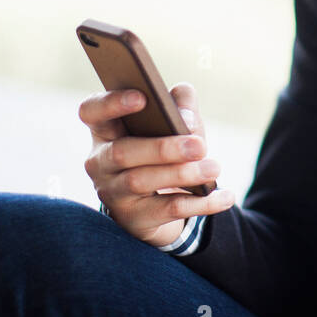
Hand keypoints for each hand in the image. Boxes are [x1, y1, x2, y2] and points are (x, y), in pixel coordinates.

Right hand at [81, 82, 234, 247]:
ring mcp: (113, 193)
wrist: (161, 203)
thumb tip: (185, 117)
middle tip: (199, 145)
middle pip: (122, 152)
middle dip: (162, 148)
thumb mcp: (173, 123)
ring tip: (214, 168)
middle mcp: (100, 161)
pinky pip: (167, 210)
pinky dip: (200, 203)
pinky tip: (225, 197)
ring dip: (182, 174)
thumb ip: (180, 104)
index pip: (91, 111)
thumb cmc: (164, 151)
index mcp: (105, 129)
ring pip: (141, 181)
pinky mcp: (133, 219)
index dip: (111, 103)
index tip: (142, 97)